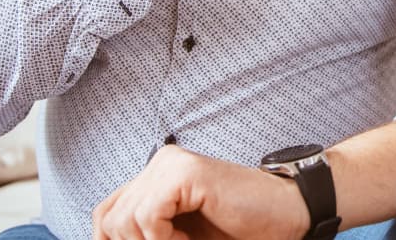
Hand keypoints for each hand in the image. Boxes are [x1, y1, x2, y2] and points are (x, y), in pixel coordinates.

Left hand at [91, 146, 309, 239]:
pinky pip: (147, 216)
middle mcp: (160, 163)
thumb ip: (151, 236)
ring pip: (123, 220)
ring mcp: (171, 164)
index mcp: (157, 176)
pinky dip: (161, 239)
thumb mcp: (182, 237)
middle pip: (109, 219)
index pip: (105, 214)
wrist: (290, 213)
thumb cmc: (242, 227)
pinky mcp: (186, 173)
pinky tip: (186, 239)